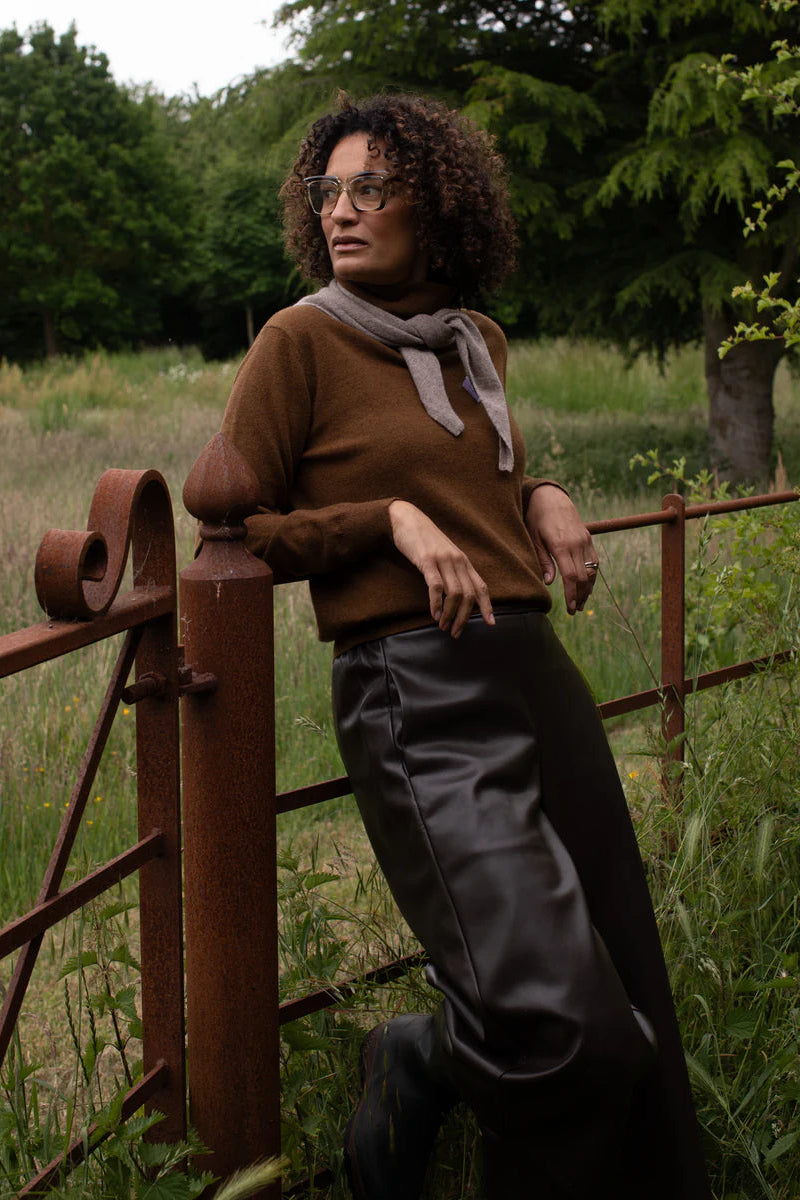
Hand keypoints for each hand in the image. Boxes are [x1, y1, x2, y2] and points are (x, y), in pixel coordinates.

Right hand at [388, 500, 494, 637]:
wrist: (406, 518)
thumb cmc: (423, 540)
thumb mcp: (443, 555)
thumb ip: (452, 571)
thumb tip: (457, 595)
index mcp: (463, 561)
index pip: (481, 586)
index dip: (487, 606)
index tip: (490, 623)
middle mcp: (457, 561)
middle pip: (469, 595)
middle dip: (465, 617)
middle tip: (456, 633)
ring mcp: (443, 560)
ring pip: (455, 593)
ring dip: (451, 614)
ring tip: (444, 626)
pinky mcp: (427, 560)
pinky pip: (436, 586)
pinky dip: (436, 603)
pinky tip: (434, 614)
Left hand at [525, 485, 598, 613]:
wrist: (551, 496)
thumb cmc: (537, 518)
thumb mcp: (533, 538)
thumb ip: (542, 560)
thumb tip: (549, 582)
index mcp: (561, 545)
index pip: (571, 576)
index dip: (571, 595)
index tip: (570, 608)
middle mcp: (576, 544)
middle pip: (583, 577)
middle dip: (580, 596)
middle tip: (574, 610)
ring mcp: (584, 540)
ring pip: (592, 570)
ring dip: (587, 589)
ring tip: (580, 602)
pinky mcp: (588, 538)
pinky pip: (594, 561)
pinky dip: (592, 576)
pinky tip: (586, 586)